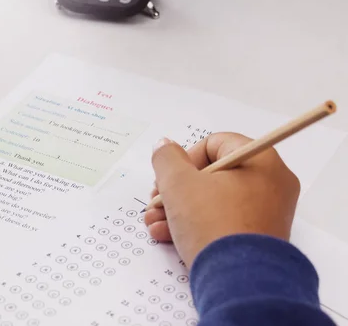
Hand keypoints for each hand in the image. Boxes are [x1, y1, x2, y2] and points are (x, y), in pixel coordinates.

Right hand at [144, 133, 300, 267]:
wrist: (239, 283)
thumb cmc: (213, 226)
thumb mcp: (179, 185)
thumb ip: (166, 159)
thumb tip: (165, 146)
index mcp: (261, 161)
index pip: (216, 144)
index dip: (185, 158)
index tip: (170, 177)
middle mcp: (270, 185)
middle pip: (212, 175)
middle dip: (176, 189)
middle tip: (158, 200)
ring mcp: (266, 214)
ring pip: (214, 201)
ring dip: (178, 209)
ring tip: (155, 222)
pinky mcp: (257, 239)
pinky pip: (223, 222)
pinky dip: (195, 225)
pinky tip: (167, 235)